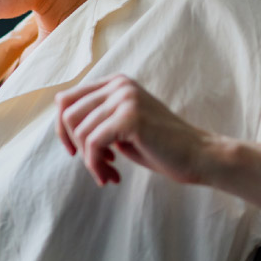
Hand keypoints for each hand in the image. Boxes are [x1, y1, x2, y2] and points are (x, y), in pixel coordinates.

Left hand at [53, 74, 220, 186]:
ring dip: (90, 161)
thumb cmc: (160, 146)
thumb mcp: (121, 127)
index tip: (76, 151)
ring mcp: (125, 98)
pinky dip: (96, 165)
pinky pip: (94, 144)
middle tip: (97, 166)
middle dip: (76, 146)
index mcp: (115, 83)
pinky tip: (111, 176)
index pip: (66, 100)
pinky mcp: (130, 117)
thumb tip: (61, 126)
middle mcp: (119, 85)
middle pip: (67, 115)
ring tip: (108, 174)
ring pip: (80, 132)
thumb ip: (96, 120)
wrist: (199, 156)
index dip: (64, 129)